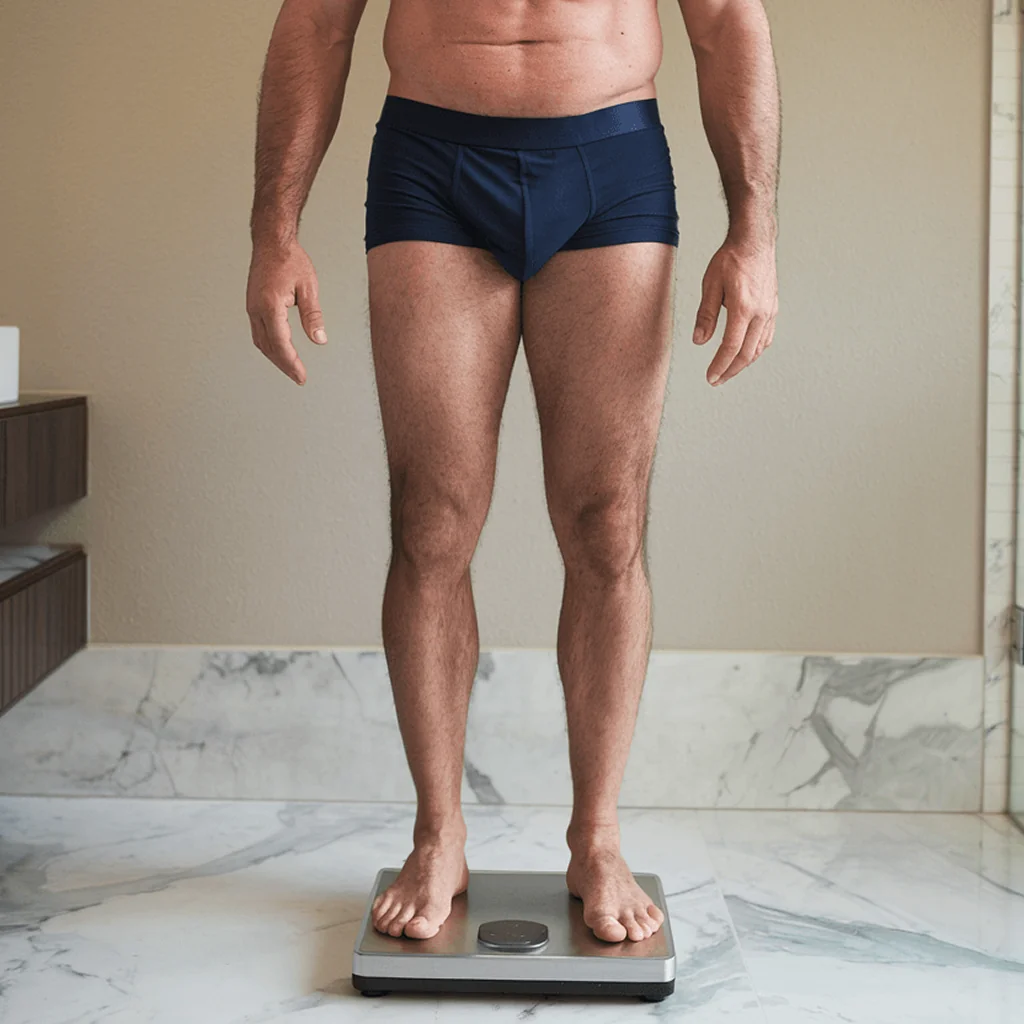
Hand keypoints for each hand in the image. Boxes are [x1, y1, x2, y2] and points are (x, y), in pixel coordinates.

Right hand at [246, 240, 326, 384]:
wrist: (271, 241)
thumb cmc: (291, 260)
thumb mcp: (308, 288)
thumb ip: (313, 316)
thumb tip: (319, 340)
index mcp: (270, 306)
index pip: (281, 344)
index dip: (292, 363)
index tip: (301, 377)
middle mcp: (256, 309)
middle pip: (269, 347)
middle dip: (284, 365)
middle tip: (299, 378)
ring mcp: (252, 308)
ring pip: (261, 342)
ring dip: (276, 358)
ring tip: (291, 369)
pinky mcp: (252, 306)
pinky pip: (259, 333)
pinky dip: (270, 346)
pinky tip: (280, 351)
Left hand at [692, 238, 777, 385]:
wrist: (754, 241)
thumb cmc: (730, 259)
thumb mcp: (710, 285)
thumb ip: (705, 315)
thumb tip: (699, 342)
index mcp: (743, 308)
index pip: (731, 347)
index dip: (720, 366)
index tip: (710, 378)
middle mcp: (761, 313)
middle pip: (746, 353)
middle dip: (730, 370)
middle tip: (716, 381)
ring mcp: (770, 311)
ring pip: (758, 348)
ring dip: (743, 363)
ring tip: (728, 371)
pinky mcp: (773, 308)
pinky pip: (766, 337)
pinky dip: (755, 350)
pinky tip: (746, 353)